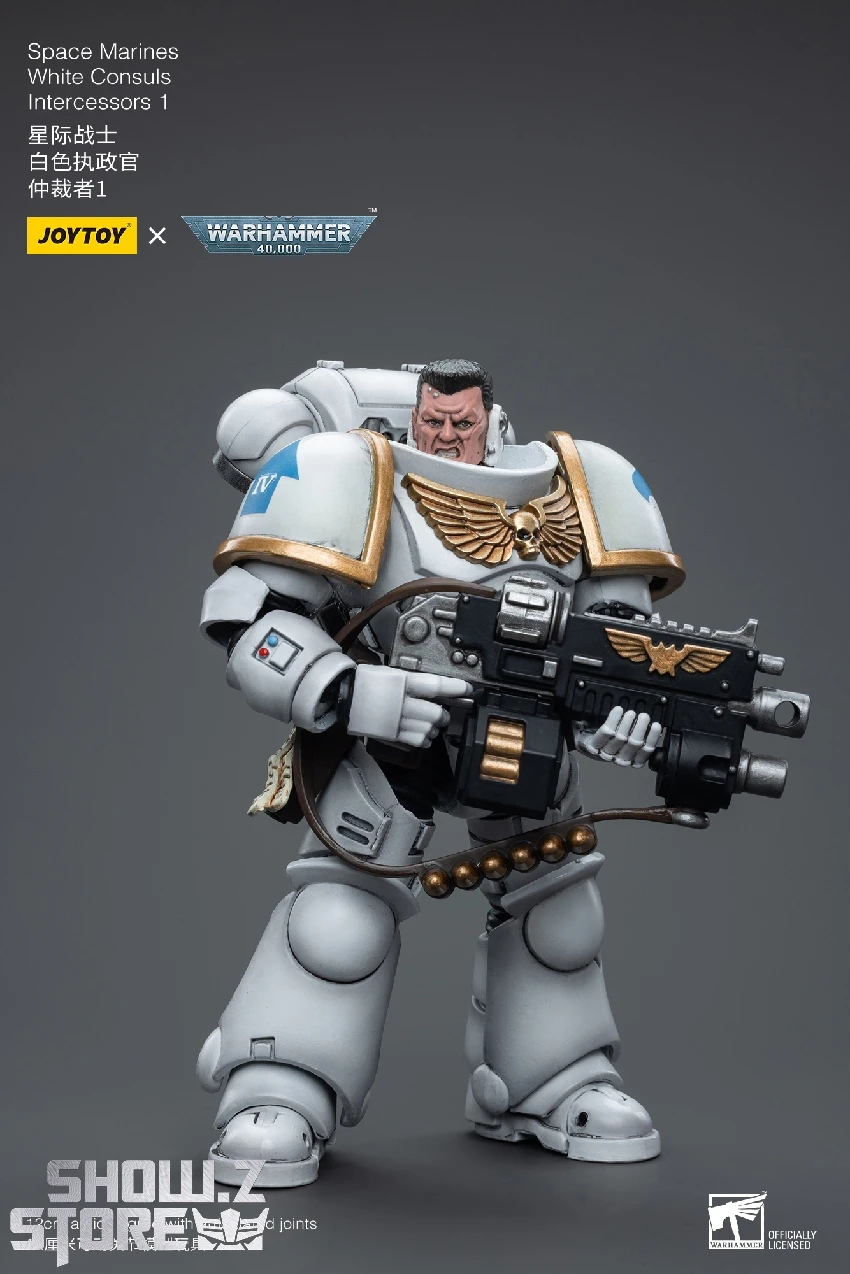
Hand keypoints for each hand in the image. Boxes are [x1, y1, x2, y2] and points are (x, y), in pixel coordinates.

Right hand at [347, 665, 471, 747]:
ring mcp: (397, 721)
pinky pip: (418, 741)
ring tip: (428, 722)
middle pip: (436, 713)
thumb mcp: (391, 672)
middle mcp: (402, 702)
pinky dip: (424, 738)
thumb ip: (414, 680)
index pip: (436, 686)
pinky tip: (421, 733)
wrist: (343, 698)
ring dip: (434, 727)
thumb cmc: (366, 682)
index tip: (468, 689)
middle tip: (442, 712)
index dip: (455, 688)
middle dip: (443, 714)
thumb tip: (437, 687)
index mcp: (403, 682)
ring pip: (429, 729)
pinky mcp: (392, 735)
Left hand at [576, 707, 662, 767]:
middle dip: (640, 729)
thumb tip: (656, 728)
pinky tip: (618, 710)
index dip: (652, 738)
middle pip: (633, 744)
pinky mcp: (593, 746)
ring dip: (627, 723)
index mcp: (632, 760)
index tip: (657, 725)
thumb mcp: (629, 739)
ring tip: (631, 713)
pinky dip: (613, 720)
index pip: (645, 752)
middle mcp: (620, 759)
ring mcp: (606, 754)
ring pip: (620, 738)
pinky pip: (605, 732)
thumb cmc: (612, 739)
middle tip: (644, 716)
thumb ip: (642, 735)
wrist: (586, 740)